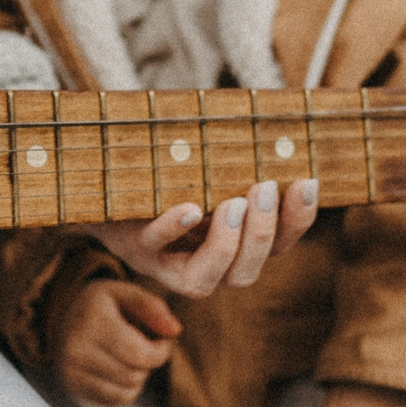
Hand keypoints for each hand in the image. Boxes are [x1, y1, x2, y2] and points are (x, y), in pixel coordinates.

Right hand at [57, 278, 180, 405]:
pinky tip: (119, 369)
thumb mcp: (126, 293)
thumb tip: (175, 330)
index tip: (162, 341)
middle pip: (133, 374)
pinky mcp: (72, 385)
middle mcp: (76, 348)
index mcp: (92, 321)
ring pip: (126, 392)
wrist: (64, 317)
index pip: (139, 354)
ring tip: (129, 357)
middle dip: (148, 364)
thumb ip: (153, 307)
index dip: (160, 352)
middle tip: (143, 346)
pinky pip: (115, 400)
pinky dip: (126, 389)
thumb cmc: (102, 305)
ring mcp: (71, 370)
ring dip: (139, 377)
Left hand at [78, 178, 316, 297]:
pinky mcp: (132, 247)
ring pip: (203, 281)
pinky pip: (153, 246)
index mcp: (227, 247)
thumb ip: (238, 164)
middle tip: (265, 188)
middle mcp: (199, 265)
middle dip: (261, 236)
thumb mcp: (205, 171)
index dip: (296, 223)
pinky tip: (188, 209)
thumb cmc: (163, 175)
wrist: (98, 185)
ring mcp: (163, 262)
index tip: (306, 182)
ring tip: (234, 202)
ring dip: (226, 244)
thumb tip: (280, 125)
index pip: (275, 248)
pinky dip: (172, 229)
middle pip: (243, 275)